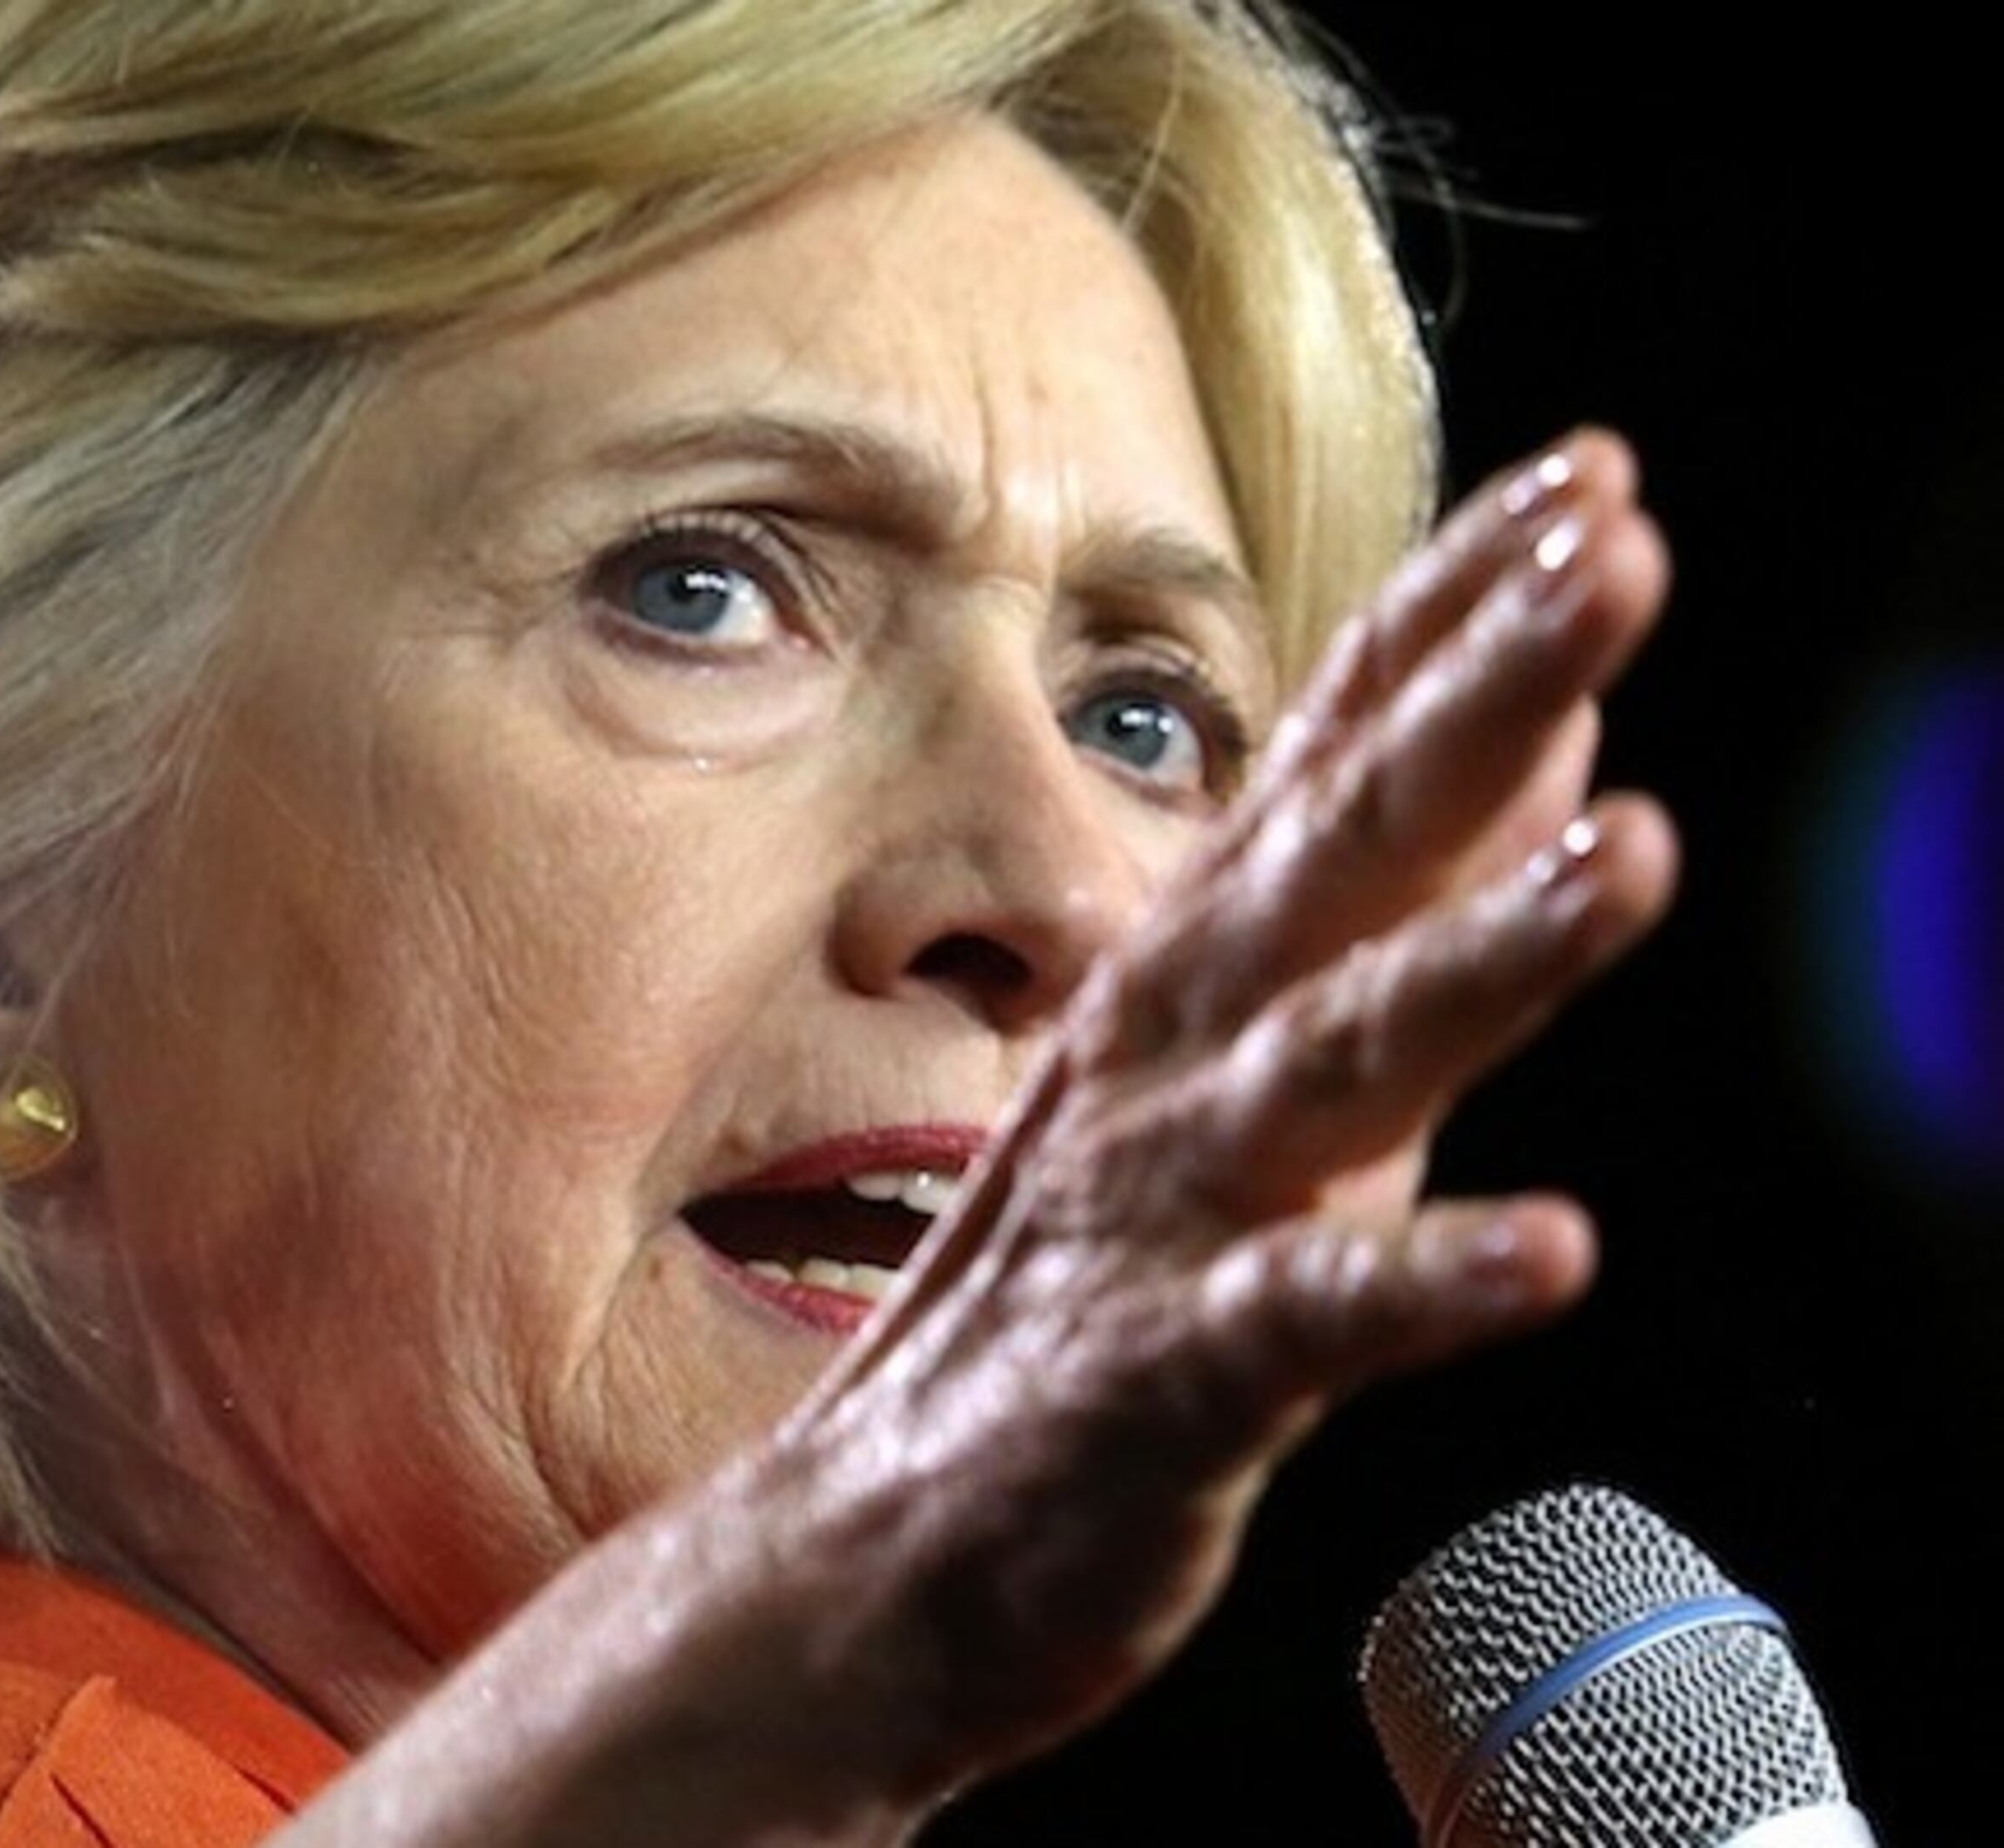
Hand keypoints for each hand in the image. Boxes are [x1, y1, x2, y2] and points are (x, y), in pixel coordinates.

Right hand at [739, 429, 1675, 1805]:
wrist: (870, 1559)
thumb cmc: (1079, 1305)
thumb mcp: (1249, 1078)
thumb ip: (1391, 912)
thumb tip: (1551, 733)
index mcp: (1197, 981)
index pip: (1334, 761)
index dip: (1454, 619)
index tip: (1588, 480)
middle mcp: (1174, 1062)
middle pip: (1339, 857)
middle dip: (1479, 700)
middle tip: (1611, 553)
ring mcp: (1159, 1216)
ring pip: (1329, 1064)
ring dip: (1478, 956)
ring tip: (1628, 858)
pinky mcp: (1150, 1386)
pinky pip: (1293, 1326)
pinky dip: (1415, 1283)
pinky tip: (1549, 1250)